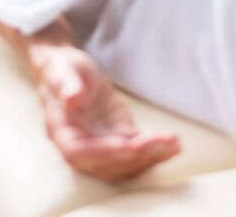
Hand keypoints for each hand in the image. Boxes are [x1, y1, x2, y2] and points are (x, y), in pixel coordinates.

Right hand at [29, 43, 181, 180]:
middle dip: (137, 156)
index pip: (79, 153)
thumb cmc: (61, 71)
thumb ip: (65, 84)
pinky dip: (156, 152)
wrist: (69, 72)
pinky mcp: (119, 140)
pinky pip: (137, 153)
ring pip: (126, 164)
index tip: (129, 146)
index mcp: (62, 133)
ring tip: (173, 143)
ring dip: (151, 157)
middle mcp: (81, 147)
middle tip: (163, 142)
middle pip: (108, 165)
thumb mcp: (62, 70)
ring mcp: (101, 147)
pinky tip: (174, 145)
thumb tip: (71, 100)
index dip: (105, 153)